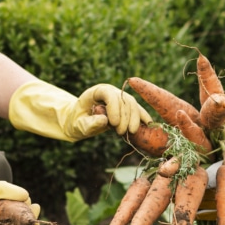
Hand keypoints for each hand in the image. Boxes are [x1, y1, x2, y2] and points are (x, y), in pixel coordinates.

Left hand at [8, 80, 150, 140]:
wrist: (79, 121)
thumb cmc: (76, 121)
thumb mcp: (77, 125)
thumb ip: (88, 123)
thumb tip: (104, 120)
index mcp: (97, 91)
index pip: (109, 94)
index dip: (114, 107)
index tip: (113, 123)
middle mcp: (111, 92)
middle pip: (123, 100)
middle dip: (125, 116)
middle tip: (121, 133)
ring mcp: (120, 99)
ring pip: (133, 105)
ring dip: (135, 119)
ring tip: (131, 132)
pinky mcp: (127, 108)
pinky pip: (138, 110)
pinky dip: (143, 117)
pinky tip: (148, 125)